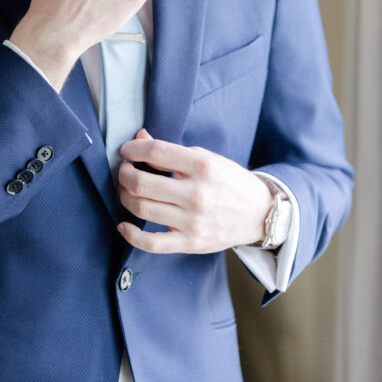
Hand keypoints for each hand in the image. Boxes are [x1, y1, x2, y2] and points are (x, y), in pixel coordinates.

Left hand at [116, 129, 273, 252]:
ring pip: (143, 208)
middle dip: (124, 174)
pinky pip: (152, 243)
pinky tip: (123, 225)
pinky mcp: (190, 242)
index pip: (156, 152)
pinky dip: (132, 235)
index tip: (126, 150)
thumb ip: (171, 151)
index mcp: (202, 166)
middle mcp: (197, 194)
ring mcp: (193, 221)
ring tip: (124, 190)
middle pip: (143, 182)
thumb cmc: (228, 181)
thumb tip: (140, 138)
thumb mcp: (206, 158)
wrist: (258, 213)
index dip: (134, 149)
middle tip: (123, 170)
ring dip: (124, 197)